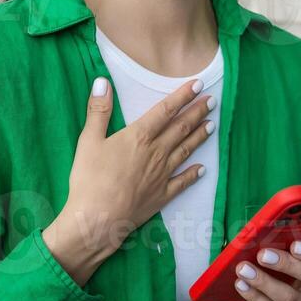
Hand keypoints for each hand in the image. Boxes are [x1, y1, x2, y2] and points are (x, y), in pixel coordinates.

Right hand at [44, 75, 214, 284]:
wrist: (98, 220)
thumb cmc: (89, 179)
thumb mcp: (88, 140)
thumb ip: (98, 110)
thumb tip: (102, 81)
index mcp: (139, 136)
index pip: (164, 111)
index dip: (182, 96)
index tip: (197, 84)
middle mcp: (156, 152)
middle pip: (180, 128)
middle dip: (196, 112)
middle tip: (212, 101)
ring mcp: (162, 175)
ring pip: (185, 151)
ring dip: (199, 137)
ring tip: (211, 125)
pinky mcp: (162, 195)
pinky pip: (183, 182)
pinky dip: (194, 174)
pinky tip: (203, 168)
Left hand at [237, 240, 300, 300]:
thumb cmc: (283, 274)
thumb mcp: (287, 259)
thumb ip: (281, 246)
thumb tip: (258, 233)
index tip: (294, 244)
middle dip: (287, 264)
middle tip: (263, 255)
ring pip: (289, 297)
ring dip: (263, 281)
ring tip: (244, 269)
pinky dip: (254, 296)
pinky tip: (242, 285)